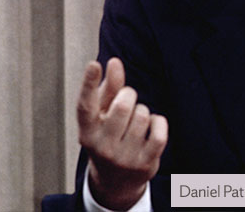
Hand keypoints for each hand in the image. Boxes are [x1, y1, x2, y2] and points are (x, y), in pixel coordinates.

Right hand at [77, 58, 168, 209]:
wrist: (115, 182)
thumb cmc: (108, 138)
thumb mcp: (102, 115)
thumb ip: (108, 88)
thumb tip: (114, 62)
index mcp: (87, 132)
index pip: (85, 106)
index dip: (89, 83)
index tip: (94, 64)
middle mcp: (102, 147)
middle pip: (122, 106)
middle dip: (129, 94)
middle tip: (127, 99)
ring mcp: (124, 157)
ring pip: (142, 116)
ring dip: (143, 111)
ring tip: (136, 120)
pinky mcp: (145, 163)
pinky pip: (159, 133)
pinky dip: (159, 122)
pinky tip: (152, 125)